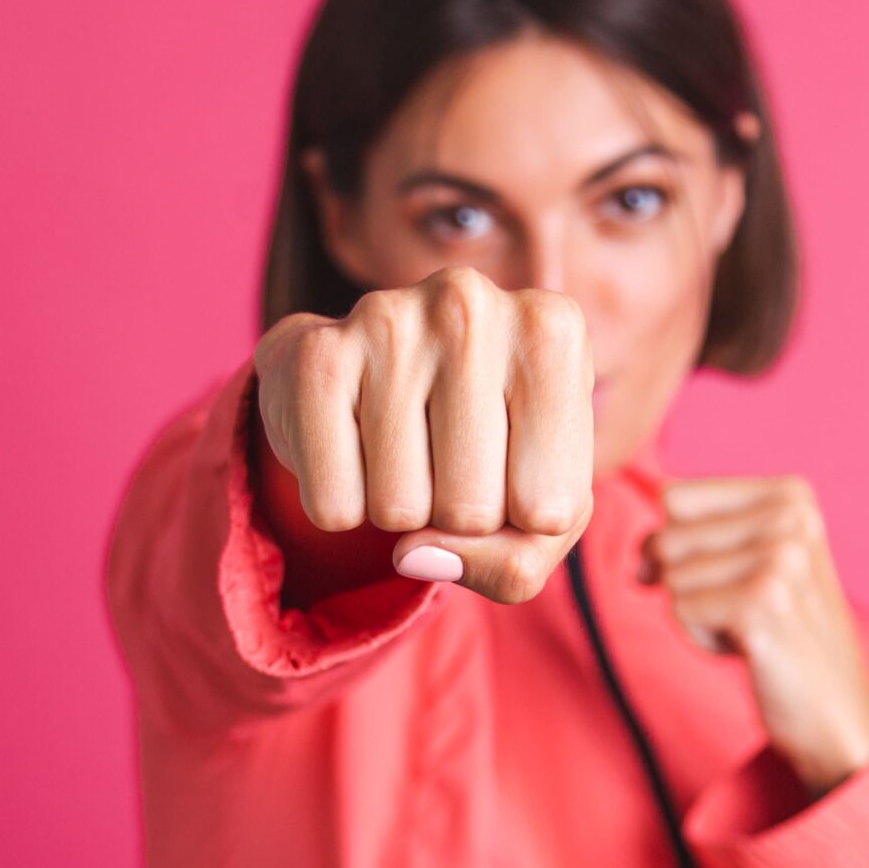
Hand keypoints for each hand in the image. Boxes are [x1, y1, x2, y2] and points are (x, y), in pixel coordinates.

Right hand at [249, 266, 594, 605]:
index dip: (525, 522)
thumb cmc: (488, 445)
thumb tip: (414, 556)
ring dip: (401, 512)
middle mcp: (472, 304)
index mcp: (553, 331)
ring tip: (404, 450)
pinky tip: (354, 445)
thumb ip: (515, 563)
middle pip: (471, 511)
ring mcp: (387, 320)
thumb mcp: (540, 508)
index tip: (514, 468)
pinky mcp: (315, 356)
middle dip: (458, 518)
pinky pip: (333, 505)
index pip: (549, 511)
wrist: (373, 374)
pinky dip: (343, 505)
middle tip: (448, 460)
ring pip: (399, 511)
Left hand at [639, 474, 868, 797]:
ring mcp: (780, 558)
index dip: (675, 546)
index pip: (675, 499)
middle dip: (687, 585)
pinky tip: (750, 648)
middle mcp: (790, 517)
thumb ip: (696, 535)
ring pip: (671, 577)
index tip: (721, 579)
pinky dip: (702, 638)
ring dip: (698, 615)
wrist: (835, 711)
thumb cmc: (784, 634)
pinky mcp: (762, 602)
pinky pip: (680, 610)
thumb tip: (641, 556)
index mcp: (791, 495)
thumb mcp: (750, 564)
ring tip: (751, 630)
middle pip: (668, 538)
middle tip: (745, 613)